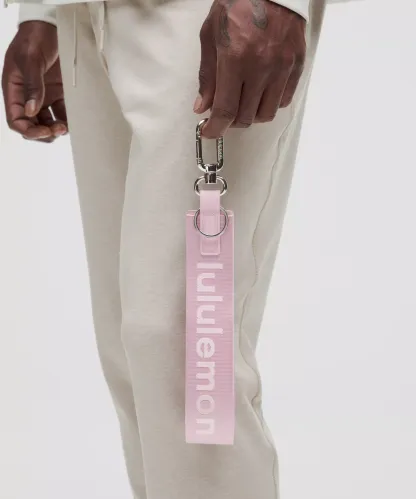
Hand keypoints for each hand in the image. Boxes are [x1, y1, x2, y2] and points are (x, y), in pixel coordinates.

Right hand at [2, 21, 66, 142]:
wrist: (51, 25)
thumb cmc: (34, 37)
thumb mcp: (30, 59)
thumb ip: (32, 86)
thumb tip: (30, 111)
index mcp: (14, 90)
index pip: (16, 119)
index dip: (28, 130)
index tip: (43, 131)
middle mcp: (27, 96)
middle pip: (32, 125)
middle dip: (44, 132)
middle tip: (58, 130)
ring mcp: (44, 96)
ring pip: (48, 122)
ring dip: (56, 129)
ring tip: (66, 126)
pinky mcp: (59, 93)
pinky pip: (62, 113)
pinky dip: (67, 119)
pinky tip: (74, 120)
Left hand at [195, 0, 305, 137]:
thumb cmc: (238, 4)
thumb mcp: (211, 35)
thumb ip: (207, 75)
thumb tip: (203, 106)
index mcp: (235, 58)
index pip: (226, 109)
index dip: (216, 128)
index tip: (209, 132)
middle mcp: (261, 67)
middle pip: (246, 116)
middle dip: (231, 121)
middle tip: (224, 113)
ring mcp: (282, 67)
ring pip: (266, 114)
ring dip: (251, 115)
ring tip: (243, 102)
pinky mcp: (296, 65)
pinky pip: (283, 101)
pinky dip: (269, 104)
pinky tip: (260, 92)